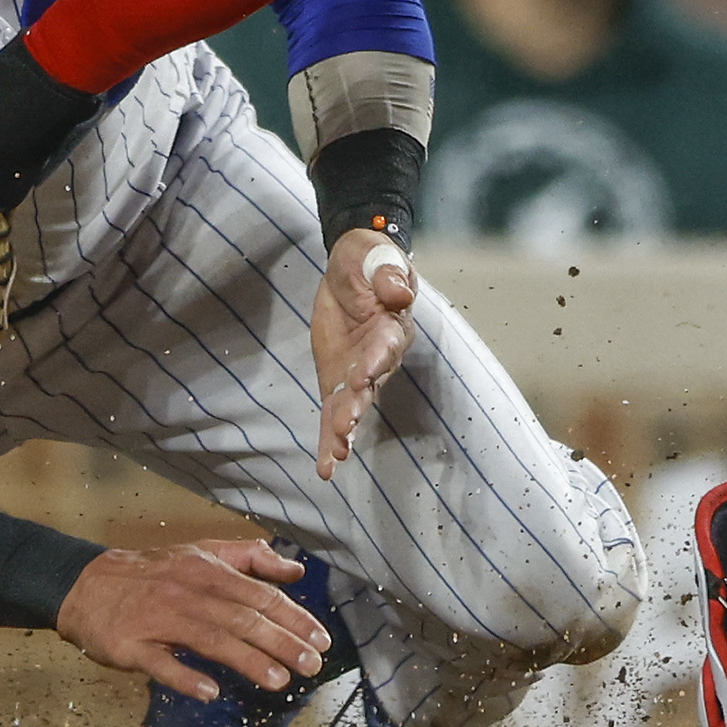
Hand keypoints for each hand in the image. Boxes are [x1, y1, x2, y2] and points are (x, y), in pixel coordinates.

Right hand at [55, 539, 332, 700]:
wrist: (85, 585)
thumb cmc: (152, 574)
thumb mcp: (200, 556)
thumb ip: (249, 560)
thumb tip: (296, 570)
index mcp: (206, 570)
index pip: (258, 594)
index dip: (292, 617)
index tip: (321, 639)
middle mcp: (186, 591)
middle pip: (241, 617)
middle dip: (281, 641)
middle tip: (312, 664)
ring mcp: (158, 618)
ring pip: (209, 638)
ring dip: (247, 659)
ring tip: (279, 680)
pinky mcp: (131, 645)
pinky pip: (161, 663)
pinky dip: (185, 676)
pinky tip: (210, 691)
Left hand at [312, 228, 418, 474]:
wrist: (352, 268)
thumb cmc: (368, 260)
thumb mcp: (375, 257)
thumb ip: (388, 274)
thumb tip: (399, 293)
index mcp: (393, 325)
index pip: (385, 345)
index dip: (375, 361)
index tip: (364, 377)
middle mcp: (380, 356)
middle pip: (371, 385)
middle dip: (358, 405)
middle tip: (346, 426)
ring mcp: (359, 373)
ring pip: (353, 406)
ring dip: (345, 430)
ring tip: (337, 454)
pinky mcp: (339, 381)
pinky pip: (334, 413)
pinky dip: (330, 440)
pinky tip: (327, 469)